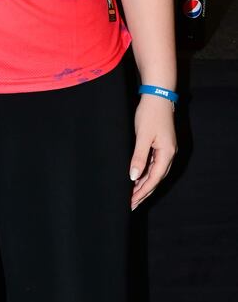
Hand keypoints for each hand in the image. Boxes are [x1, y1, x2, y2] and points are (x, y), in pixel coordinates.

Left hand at [129, 94, 176, 209]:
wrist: (158, 97)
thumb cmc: (150, 115)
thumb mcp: (142, 137)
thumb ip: (139, 157)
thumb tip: (134, 177)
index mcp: (166, 154)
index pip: (154, 178)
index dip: (142, 191)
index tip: (131, 201)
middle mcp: (169, 154)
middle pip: (156, 179)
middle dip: (144, 192)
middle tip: (131, 204)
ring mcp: (166, 150)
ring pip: (155, 173)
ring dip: (144, 184)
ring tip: (132, 195)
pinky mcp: (161, 146)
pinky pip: (154, 165)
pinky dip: (146, 173)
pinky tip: (137, 179)